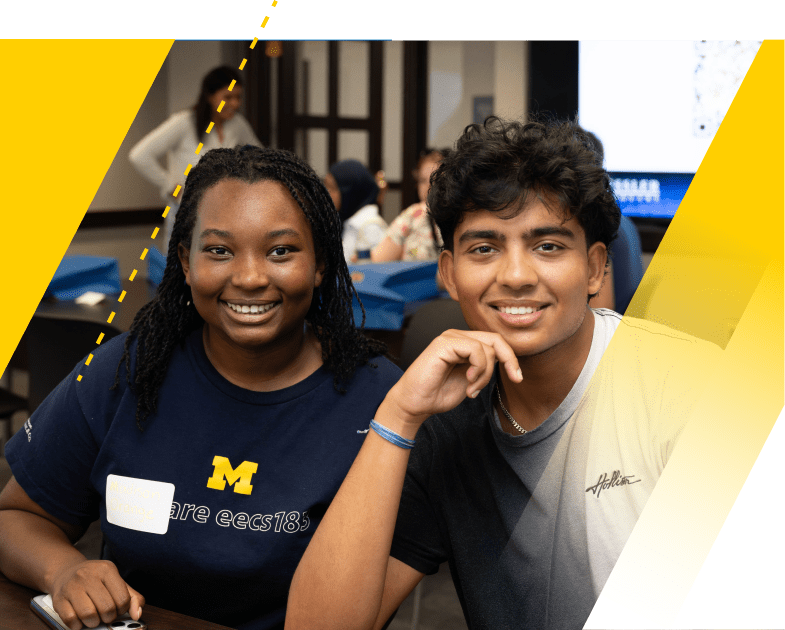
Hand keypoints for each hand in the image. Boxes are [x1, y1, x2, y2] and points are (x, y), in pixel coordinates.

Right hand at [49, 560, 143, 629]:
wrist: (66, 572)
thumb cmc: (95, 580)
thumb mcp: (116, 581)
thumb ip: (132, 597)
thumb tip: (137, 614)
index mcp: (107, 569)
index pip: (123, 598)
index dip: (123, 609)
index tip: (118, 609)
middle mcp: (88, 575)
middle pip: (107, 608)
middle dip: (108, 617)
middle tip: (105, 615)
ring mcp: (72, 586)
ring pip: (89, 615)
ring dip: (93, 623)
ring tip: (94, 617)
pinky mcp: (59, 599)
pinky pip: (71, 620)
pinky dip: (78, 626)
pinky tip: (80, 619)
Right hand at [382, 329, 521, 432]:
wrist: (414, 404)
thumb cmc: (437, 393)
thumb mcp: (471, 380)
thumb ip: (484, 367)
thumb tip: (506, 361)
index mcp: (463, 344)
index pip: (494, 341)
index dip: (510, 357)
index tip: (517, 377)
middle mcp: (457, 336)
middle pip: (495, 339)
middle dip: (510, 360)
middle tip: (514, 379)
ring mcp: (450, 338)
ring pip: (488, 347)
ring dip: (486, 373)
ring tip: (473, 389)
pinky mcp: (444, 343)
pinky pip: (476, 350)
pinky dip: (479, 369)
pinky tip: (469, 382)